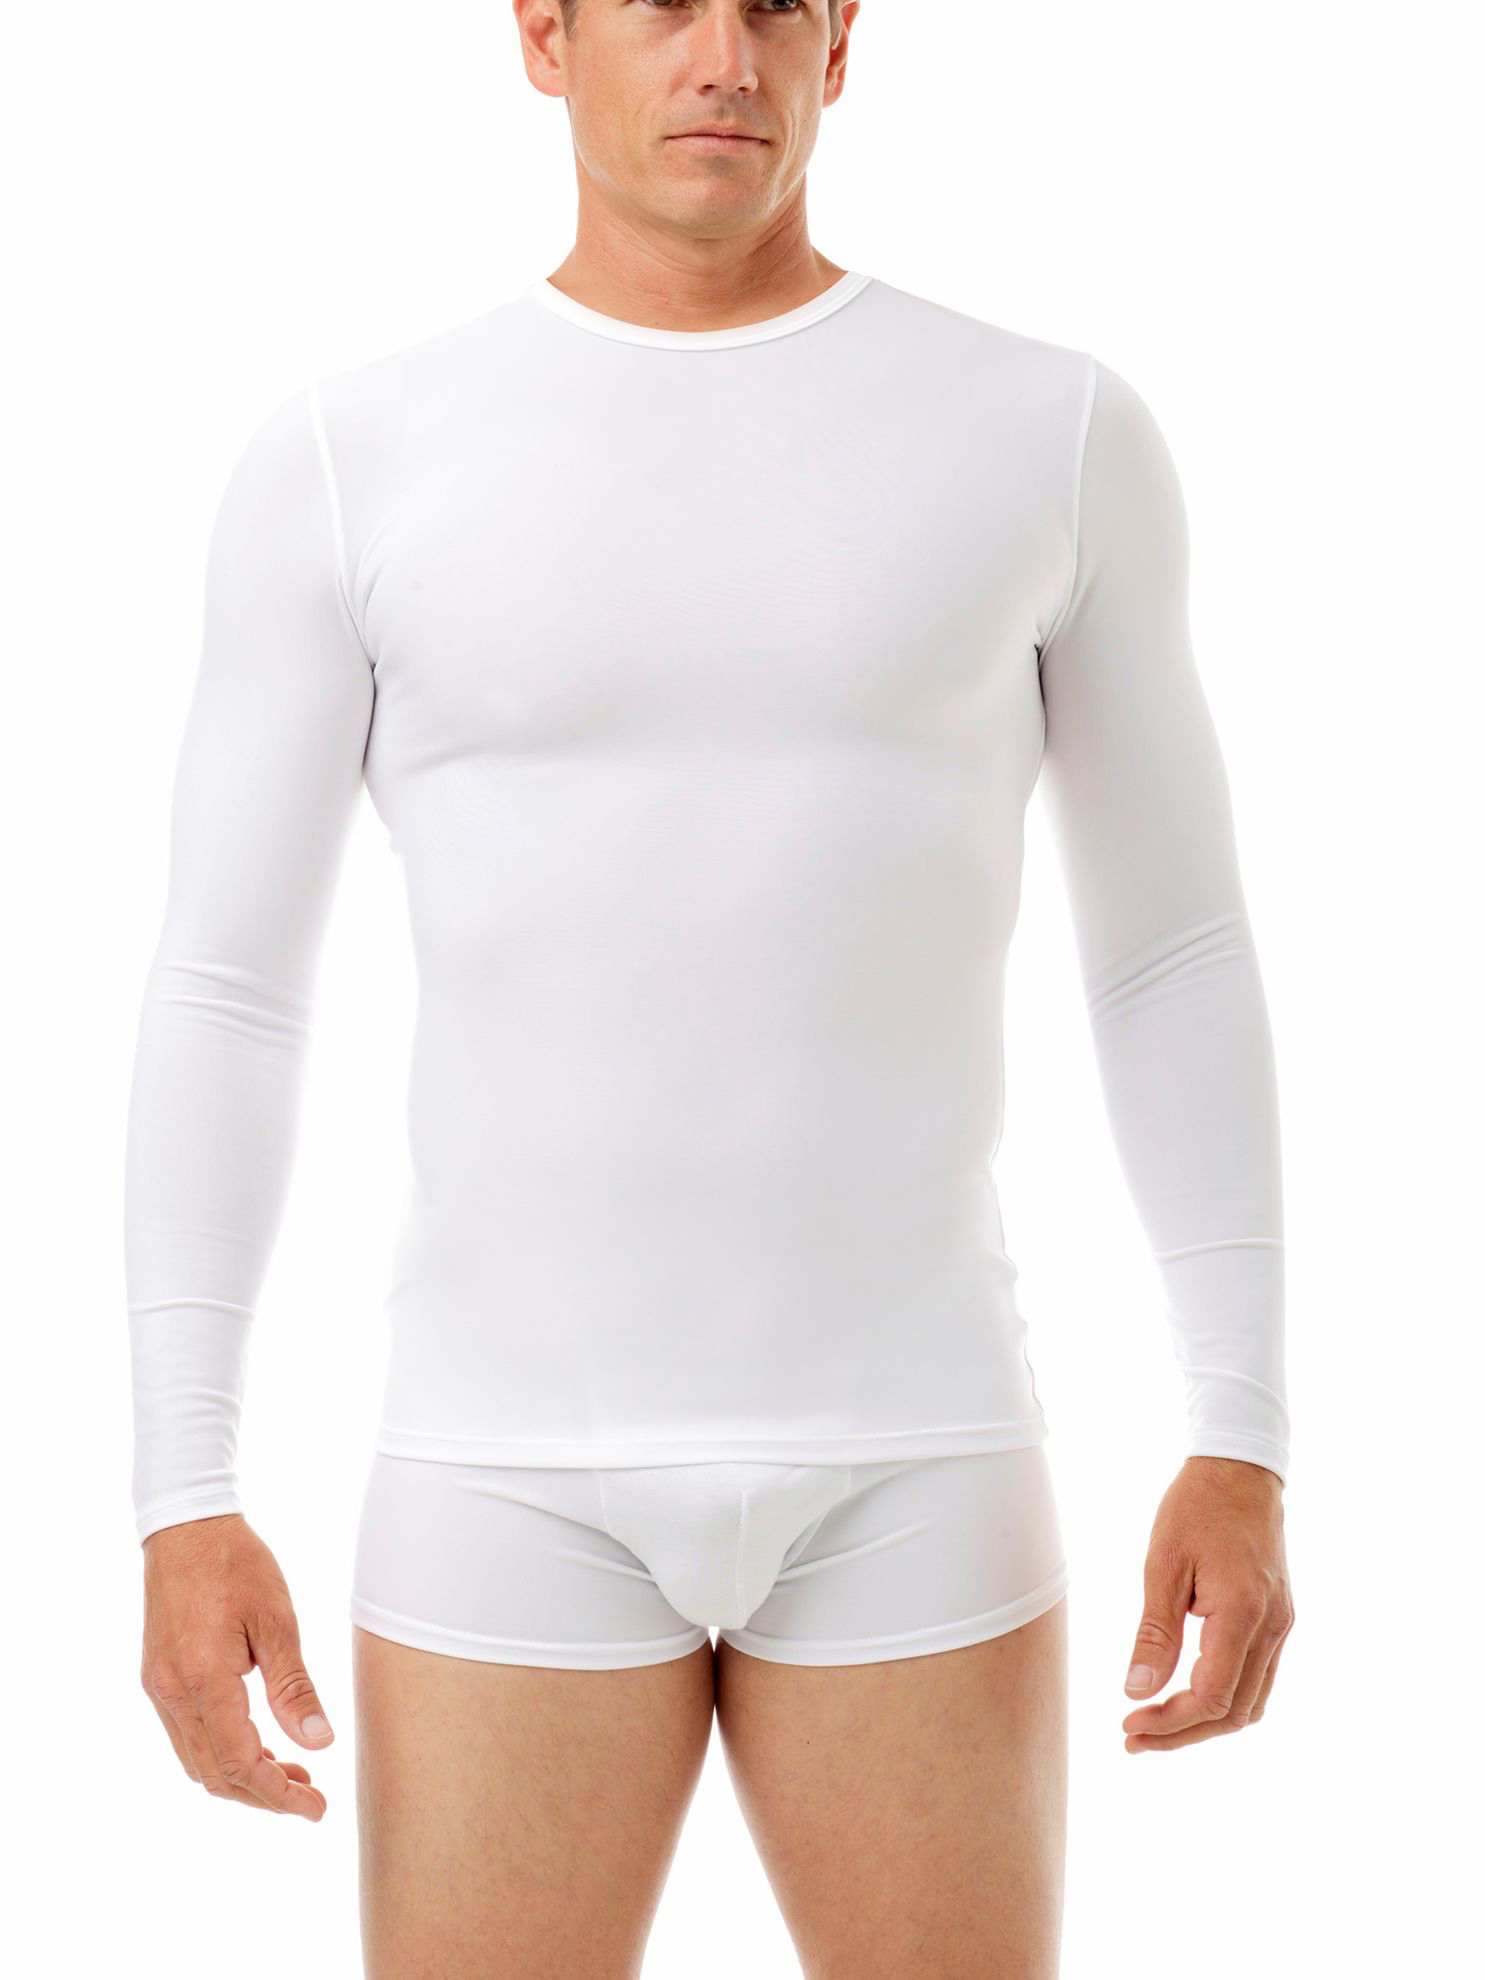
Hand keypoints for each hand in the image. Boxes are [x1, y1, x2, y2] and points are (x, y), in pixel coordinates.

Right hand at [140, 1513, 334, 1818]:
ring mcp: (159, 1689)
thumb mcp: (277, 1621)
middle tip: (311, 1797)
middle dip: (263, 1796)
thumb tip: (319, 1743)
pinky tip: (256, 1744)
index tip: (315, 1808)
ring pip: (197, 1762)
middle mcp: (173, 1693)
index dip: (278, 1794)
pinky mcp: (157, 1679)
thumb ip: (294, 1687)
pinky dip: (221, 1754)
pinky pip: (186, 1737)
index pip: (241, 1763)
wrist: (186, 1526)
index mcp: (205, 1680)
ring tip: (291, 1774)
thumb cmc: (236, 1564)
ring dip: (242, 1778)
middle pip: (215, 1775)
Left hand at [1121, 1456, 1294, 1752]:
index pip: (1211, 1696)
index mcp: (1242, 1612)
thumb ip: (1154, 1631)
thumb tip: (1137, 1691)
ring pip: (1251, 1704)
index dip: (1170, 1722)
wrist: (1240, 1470)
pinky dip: (1225, 1700)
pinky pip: (1258, 1680)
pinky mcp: (1280, 1620)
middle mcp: (1272, 1627)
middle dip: (1183, 1734)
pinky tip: (1187, 1696)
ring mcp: (1282, 1626)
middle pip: (1234, 1712)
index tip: (1127, 1722)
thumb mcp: (1163, 1563)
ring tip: (1155, 1723)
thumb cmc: (1196, 1507)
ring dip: (1205, 1724)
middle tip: (1133, 1737)